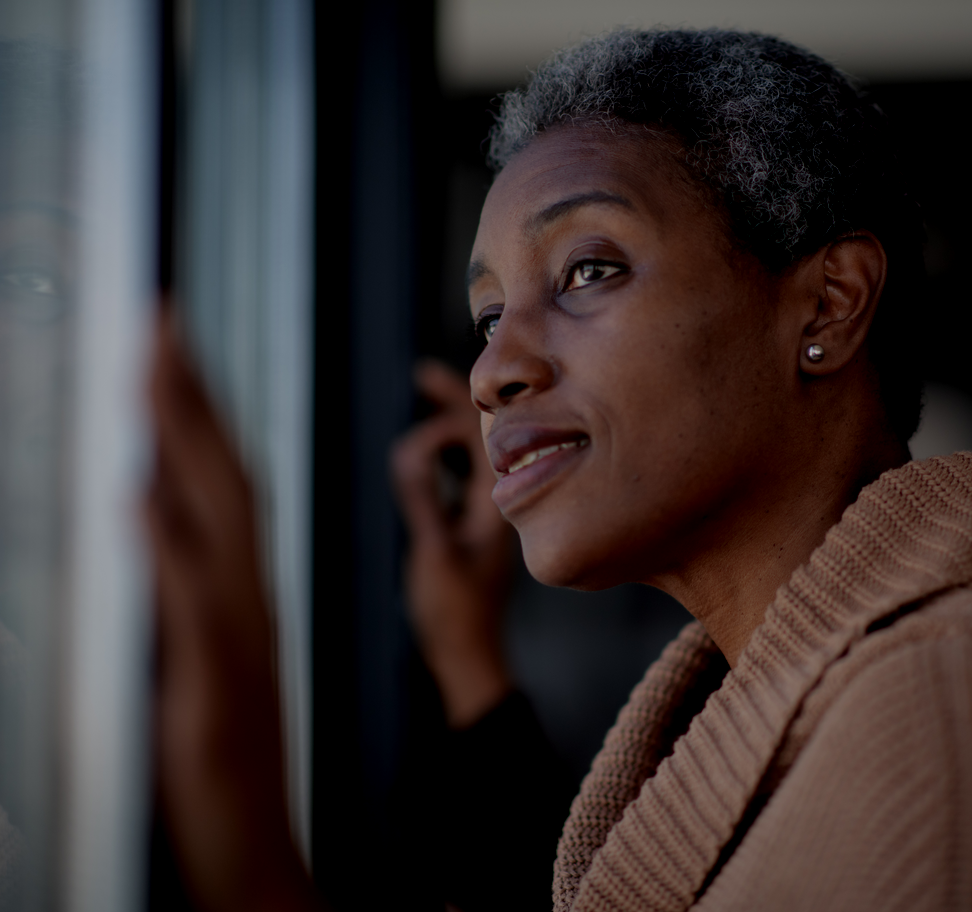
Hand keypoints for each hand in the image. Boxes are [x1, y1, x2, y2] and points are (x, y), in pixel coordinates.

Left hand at [146, 312, 321, 911]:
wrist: (256, 852)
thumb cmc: (228, 767)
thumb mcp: (203, 664)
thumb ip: (182, 588)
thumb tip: (152, 508)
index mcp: (242, 596)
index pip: (224, 483)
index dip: (197, 411)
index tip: (172, 345)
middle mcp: (245, 604)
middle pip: (224, 481)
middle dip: (188, 397)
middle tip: (164, 321)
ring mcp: (233, 641)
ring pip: (215, 523)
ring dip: (184, 446)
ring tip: (154, 372)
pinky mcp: (213, 686)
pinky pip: (192, 605)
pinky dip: (170, 546)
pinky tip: (143, 496)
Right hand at [391, 361, 515, 728]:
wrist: (467, 655)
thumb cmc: (454, 612)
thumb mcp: (434, 551)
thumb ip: (423, 497)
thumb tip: (410, 447)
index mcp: (497, 502)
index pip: (481, 436)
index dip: (450, 410)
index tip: (419, 394)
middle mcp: (497, 502)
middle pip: (479, 437)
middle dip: (451, 403)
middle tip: (421, 374)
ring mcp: (485, 515)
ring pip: (471, 456)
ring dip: (447, 426)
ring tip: (422, 398)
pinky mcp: (471, 529)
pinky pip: (461, 479)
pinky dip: (443, 457)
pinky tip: (427, 454)